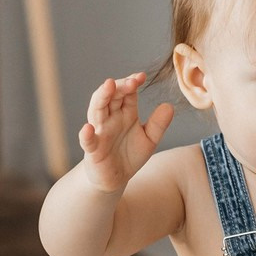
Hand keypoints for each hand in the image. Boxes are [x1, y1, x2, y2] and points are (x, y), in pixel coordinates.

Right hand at [78, 72, 173, 193]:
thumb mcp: (149, 140)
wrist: (115, 178)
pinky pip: (87, 141)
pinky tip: (88, 128)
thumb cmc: (129, 155)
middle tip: (132, 81)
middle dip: (120, 86)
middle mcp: (111, 118)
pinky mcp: (92, 149)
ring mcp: (99, 132)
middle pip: (111, 96)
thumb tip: (170, 106)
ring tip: (108, 85)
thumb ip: (158, 124)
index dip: (132, 82)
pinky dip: (85, 134)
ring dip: (101, 97)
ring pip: (97, 110)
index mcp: (125, 113)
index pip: (127, 92)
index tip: (141, 77)